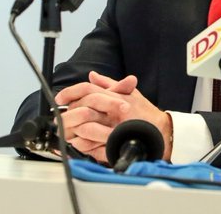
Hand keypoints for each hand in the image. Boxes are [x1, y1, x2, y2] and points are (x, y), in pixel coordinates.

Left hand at [54, 71, 172, 162]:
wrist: (160, 132)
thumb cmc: (145, 113)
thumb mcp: (130, 93)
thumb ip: (109, 84)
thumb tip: (92, 75)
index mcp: (115, 96)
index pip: (87, 89)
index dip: (70, 92)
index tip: (59, 98)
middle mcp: (113, 110)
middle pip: (82, 108)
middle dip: (68, 113)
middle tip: (60, 117)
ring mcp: (112, 128)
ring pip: (83, 127)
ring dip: (72, 129)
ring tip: (66, 130)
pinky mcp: (113, 144)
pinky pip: (90, 145)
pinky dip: (80, 144)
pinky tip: (76, 143)